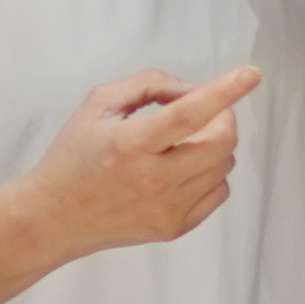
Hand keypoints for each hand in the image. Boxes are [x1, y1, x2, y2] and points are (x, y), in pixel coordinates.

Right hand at [9, 67, 259, 261]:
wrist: (53, 217)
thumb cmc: (73, 156)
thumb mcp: (98, 104)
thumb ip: (148, 84)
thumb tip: (192, 89)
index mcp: (131, 144)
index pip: (189, 114)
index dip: (224, 92)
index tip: (250, 75)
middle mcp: (153, 180)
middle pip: (220, 143)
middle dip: (223, 117)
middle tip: (205, 112)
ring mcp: (167, 208)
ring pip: (224, 167)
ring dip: (215, 145)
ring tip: (183, 143)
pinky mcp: (174, 228)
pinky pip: (218, 193)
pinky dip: (211, 174)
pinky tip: (183, 169)